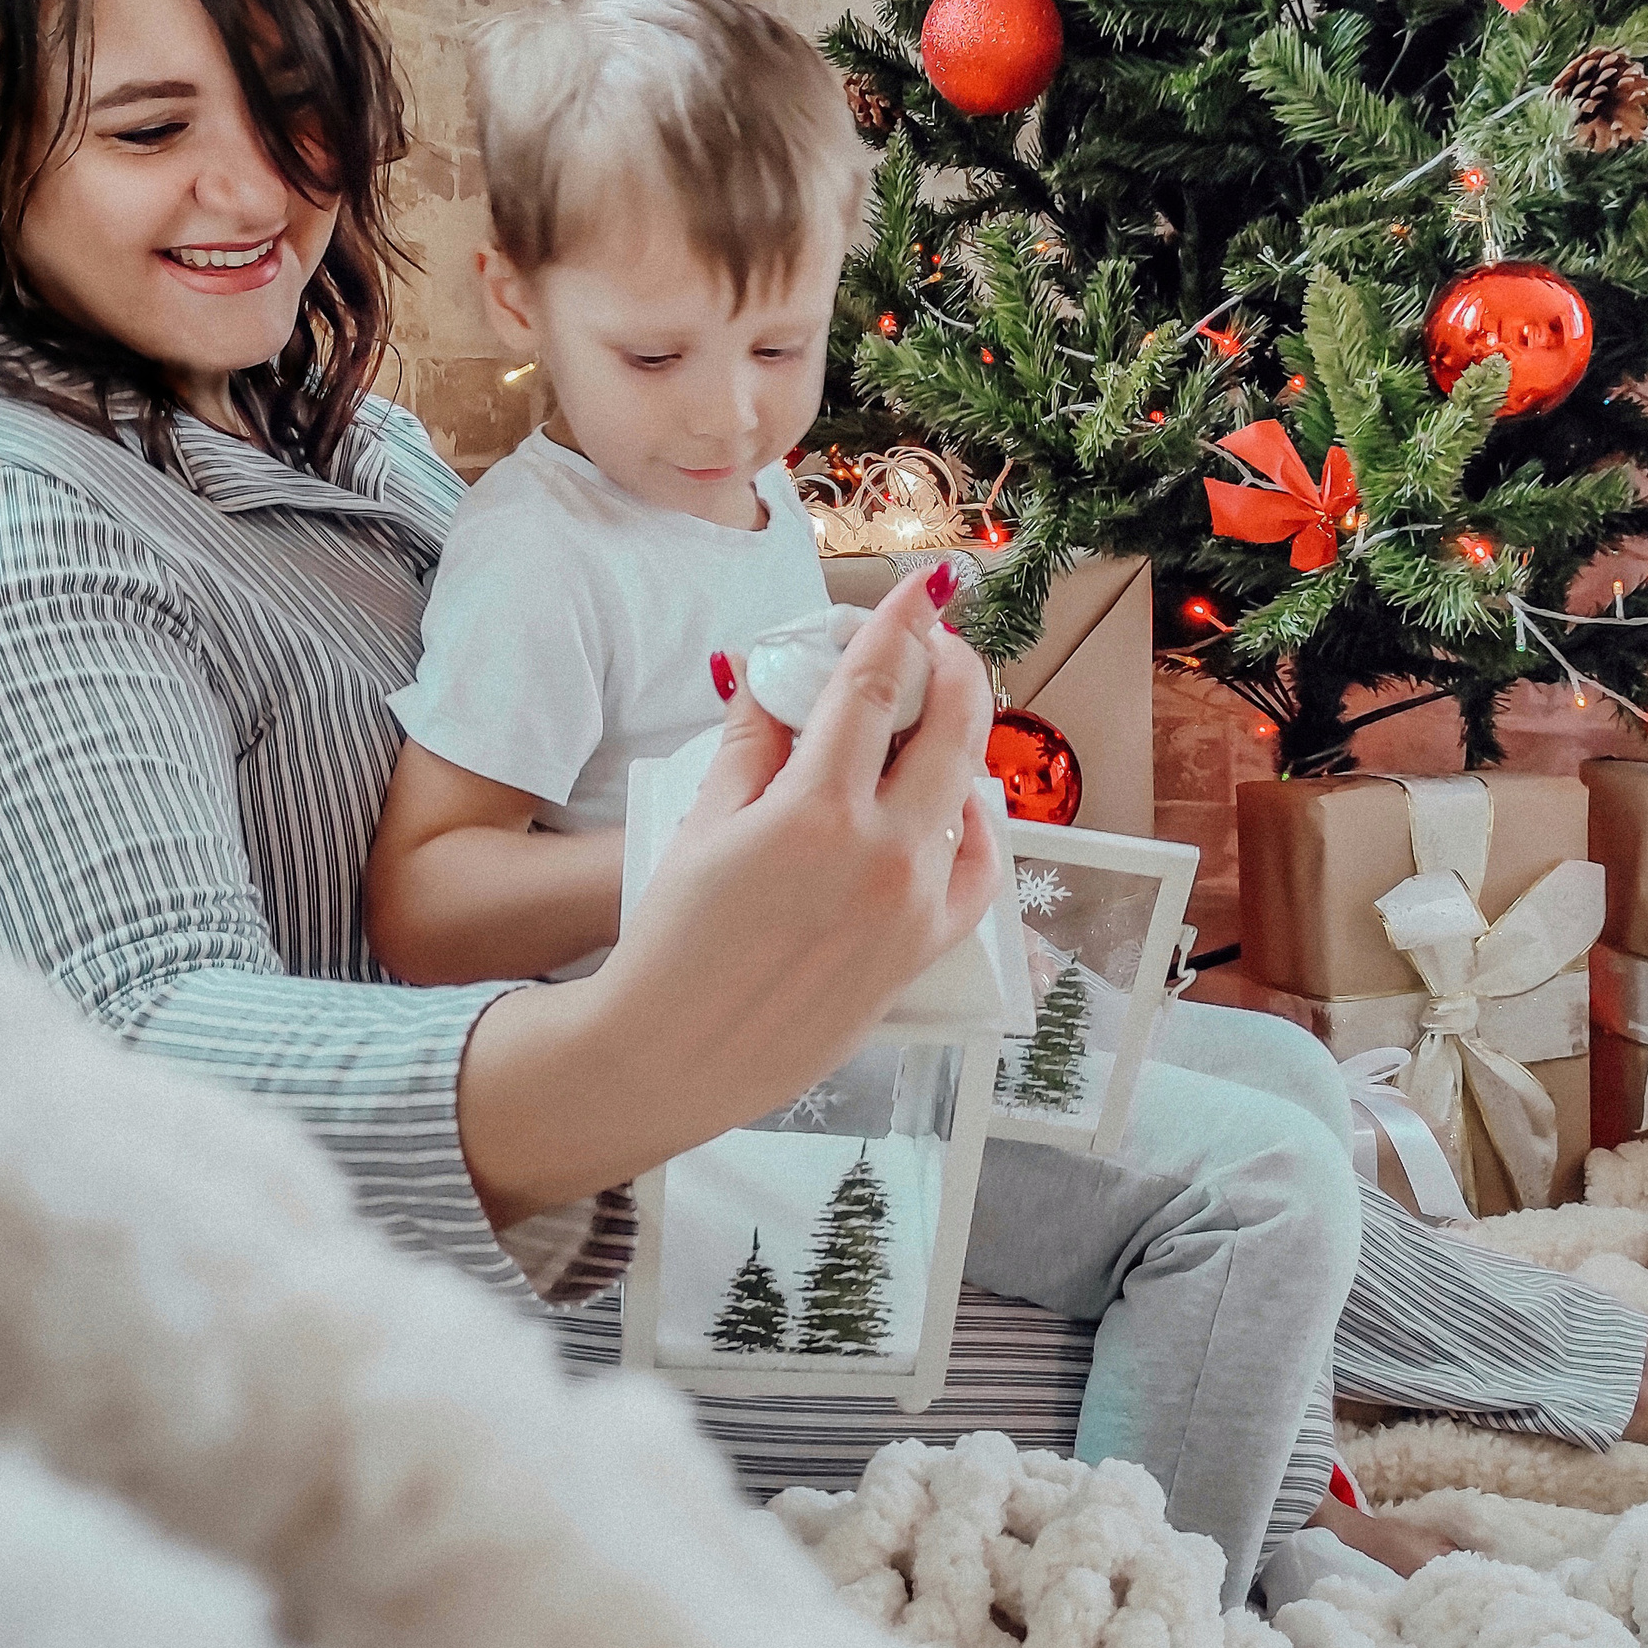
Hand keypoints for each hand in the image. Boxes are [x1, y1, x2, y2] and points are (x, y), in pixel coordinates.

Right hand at [457, 571, 1000, 1220]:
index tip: (919, 592)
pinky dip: (975, 831)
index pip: (875, 686)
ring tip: (931, 718)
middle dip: (952, 669)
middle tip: (937, 644)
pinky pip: (976, 875)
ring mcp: (911, 909)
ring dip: (959, 742)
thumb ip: (753, 740)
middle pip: (950, 729)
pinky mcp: (921, 953)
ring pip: (968, 795)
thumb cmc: (671, 942)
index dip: (899, 626)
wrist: (670, 1056)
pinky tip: (956, 807)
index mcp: (814, 813)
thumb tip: (776, 674)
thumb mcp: (702, 821)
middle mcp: (880, 856)